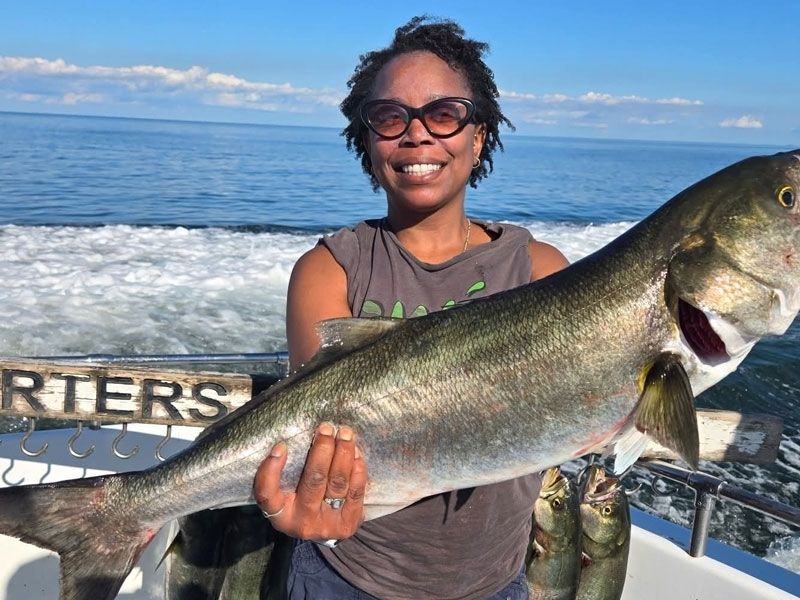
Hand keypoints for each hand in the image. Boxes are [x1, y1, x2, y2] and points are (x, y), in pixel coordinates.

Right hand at [253, 422, 366, 540]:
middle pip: (313, 480)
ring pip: (337, 483)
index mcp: (281, 516)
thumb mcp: (286, 493)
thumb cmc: (302, 501)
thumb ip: (286, 472)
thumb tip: (296, 437)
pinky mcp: (349, 523)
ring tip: (344, 434)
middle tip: (326, 428)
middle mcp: (303, 522)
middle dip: (322, 450)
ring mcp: (328, 524)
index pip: (268, 495)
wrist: (325, 530)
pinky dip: (357, 469)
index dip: (271, 471)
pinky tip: (356, 453)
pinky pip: (355, 491)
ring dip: (343, 453)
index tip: (281, 446)